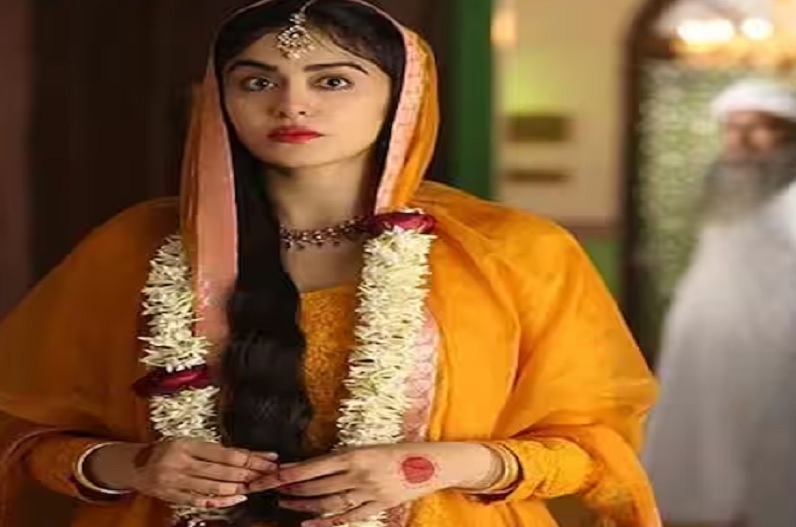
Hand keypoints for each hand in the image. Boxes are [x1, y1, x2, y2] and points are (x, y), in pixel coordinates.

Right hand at [86, 440, 277, 508]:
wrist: (135, 465)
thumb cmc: (167, 450)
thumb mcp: (187, 442)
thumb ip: (212, 450)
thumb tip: (246, 455)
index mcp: (186, 444)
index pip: (224, 453)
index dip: (249, 457)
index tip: (268, 459)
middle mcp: (180, 462)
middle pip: (222, 471)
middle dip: (249, 474)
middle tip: (268, 475)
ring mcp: (176, 482)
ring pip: (213, 488)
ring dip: (238, 488)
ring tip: (256, 486)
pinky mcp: (173, 497)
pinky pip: (201, 501)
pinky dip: (222, 501)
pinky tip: (236, 498)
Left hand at [248, 442, 496, 526]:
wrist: (433, 463)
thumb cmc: (400, 451)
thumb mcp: (369, 447)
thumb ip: (344, 458)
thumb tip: (312, 465)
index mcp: (355, 454)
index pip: (312, 467)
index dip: (288, 474)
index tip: (269, 476)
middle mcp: (358, 474)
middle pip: (315, 487)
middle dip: (289, 490)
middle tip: (269, 490)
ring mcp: (368, 493)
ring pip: (327, 503)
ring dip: (302, 505)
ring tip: (284, 504)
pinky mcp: (377, 506)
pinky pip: (346, 517)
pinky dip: (325, 522)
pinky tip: (308, 524)